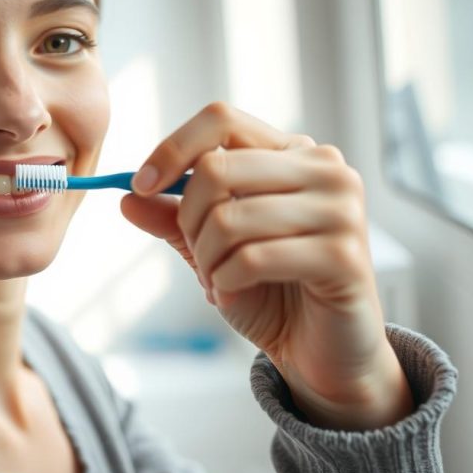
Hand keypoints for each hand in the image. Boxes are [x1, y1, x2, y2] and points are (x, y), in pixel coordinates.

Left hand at [120, 102, 412, 429]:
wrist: (321, 352)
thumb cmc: (271, 292)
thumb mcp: (212, 248)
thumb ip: (174, 219)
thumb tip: (127, 198)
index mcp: (294, 153)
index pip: (222, 120)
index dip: (172, 149)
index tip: (140, 187)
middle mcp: (325, 169)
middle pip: (216, 168)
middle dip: (188, 222)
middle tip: (197, 257)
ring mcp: (341, 209)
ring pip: (229, 218)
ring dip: (206, 260)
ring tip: (216, 282)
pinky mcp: (345, 255)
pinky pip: (252, 258)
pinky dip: (225, 282)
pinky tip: (231, 295)